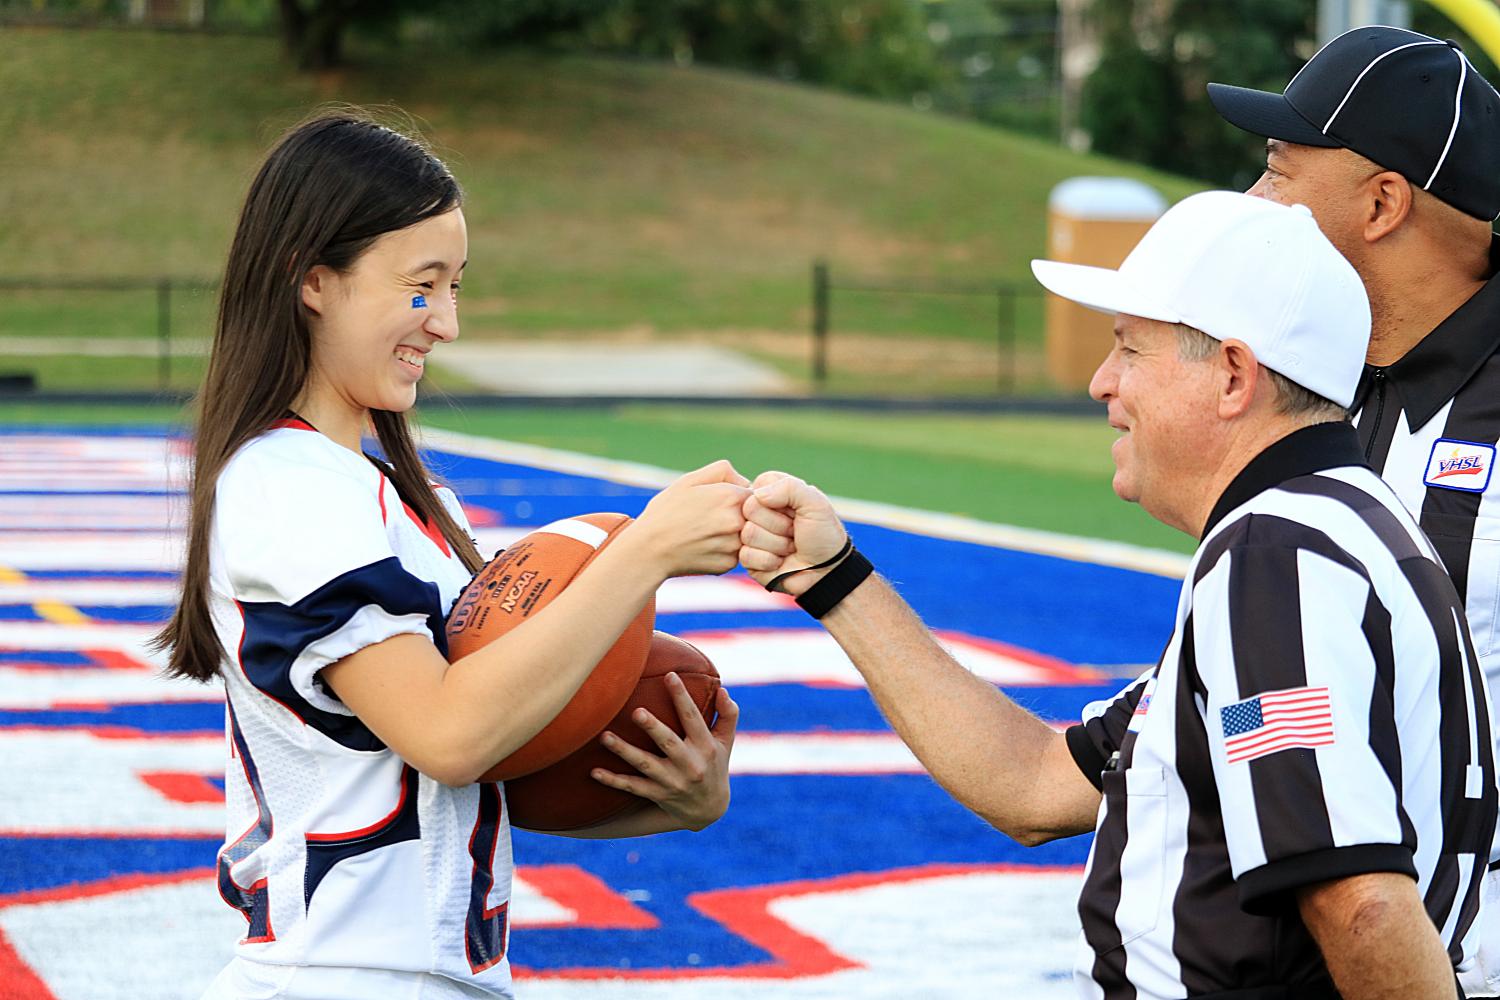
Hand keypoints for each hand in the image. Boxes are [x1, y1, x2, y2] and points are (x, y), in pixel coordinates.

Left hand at [591, 677, 738, 831]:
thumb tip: (722, 690)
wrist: (709, 810)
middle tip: (637, 712)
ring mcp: (672, 781)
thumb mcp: (726, 742)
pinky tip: (595, 771)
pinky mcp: (658, 794)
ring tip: (605, 736)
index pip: (693, 718)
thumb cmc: (715, 764)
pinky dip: (614, 781)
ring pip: (645, 765)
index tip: (670, 676)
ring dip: (624, 752)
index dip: (682, 697)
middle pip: (668, 743)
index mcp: (705, 746)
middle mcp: (689, 765)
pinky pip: (633, 787)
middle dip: (653, 728)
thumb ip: (727, 715)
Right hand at [629, 460, 749, 578]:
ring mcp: (735, 545)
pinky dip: (723, 551)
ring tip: (705, 533)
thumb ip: (723, 471)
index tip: (719, 502)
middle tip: (710, 519)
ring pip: (745, 536)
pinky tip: (703, 547)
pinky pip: (735, 554)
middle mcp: (738, 521)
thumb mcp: (689, 480)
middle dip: (736, 515)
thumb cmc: (666, 512)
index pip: (755, 494)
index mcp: (732, 496)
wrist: (648, 550)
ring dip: (732, 534)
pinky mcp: (729, 565)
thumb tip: (746, 481)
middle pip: (753, 516)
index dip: (737, 497)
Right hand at [739, 471, 847, 595]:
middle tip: (794, 532)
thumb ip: (790, 487)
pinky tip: (780, 562)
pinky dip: (769, 561)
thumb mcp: (816, 504)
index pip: (759, 485)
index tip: (796, 512)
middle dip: (779, 525)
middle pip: (750, 509)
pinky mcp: (748, 558)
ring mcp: (751, 535)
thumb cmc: (824, 536)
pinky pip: (746, 555)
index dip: (778, 500)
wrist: (827, 572)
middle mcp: (759, 512)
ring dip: (778, 545)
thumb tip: (757, 495)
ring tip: (791, 547)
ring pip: (748, 533)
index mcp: (774, 492)